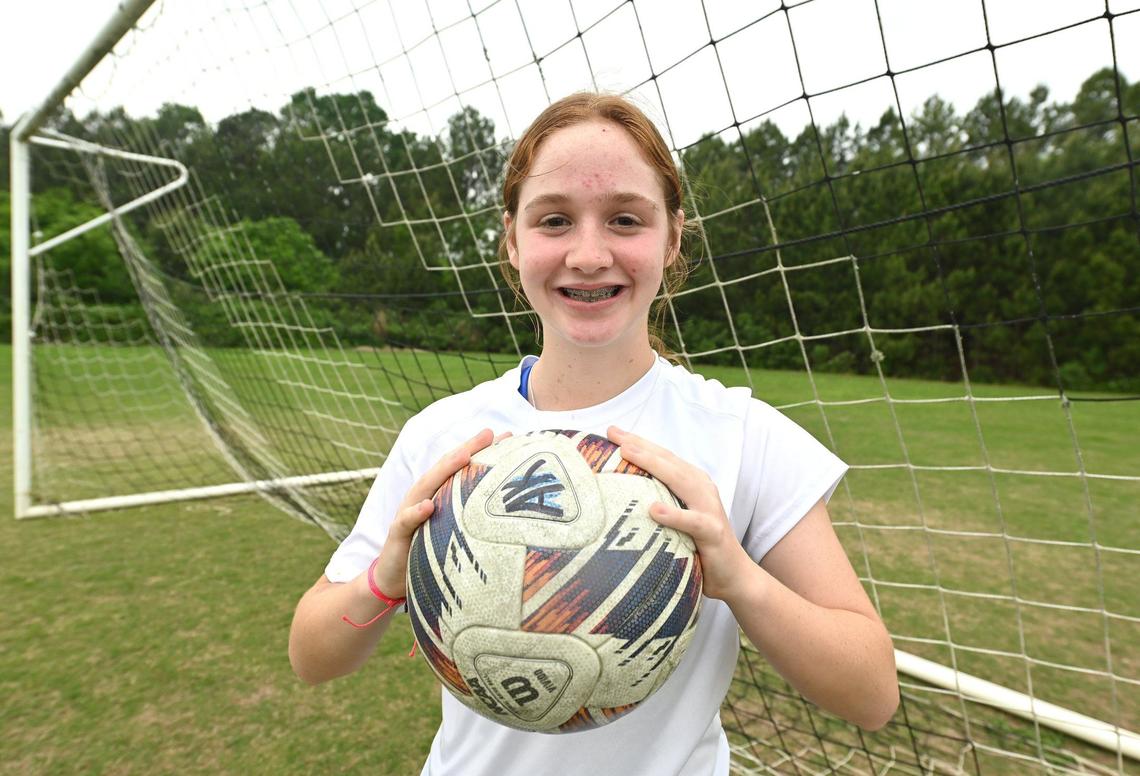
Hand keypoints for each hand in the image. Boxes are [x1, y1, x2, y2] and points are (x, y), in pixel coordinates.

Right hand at [370, 429, 503, 596]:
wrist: (393, 578)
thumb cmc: (428, 551)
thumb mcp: (452, 529)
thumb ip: (470, 515)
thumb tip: (506, 510)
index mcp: (437, 494)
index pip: (459, 467)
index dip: (480, 450)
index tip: (506, 435)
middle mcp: (422, 497)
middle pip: (444, 468)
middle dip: (466, 449)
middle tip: (488, 433)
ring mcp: (408, 513)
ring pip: (426, 486)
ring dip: (445, 470)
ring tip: (465, 455)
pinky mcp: (397, 534)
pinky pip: (406, 521)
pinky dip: (416, 512)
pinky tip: (428, 505)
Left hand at [607, 425, 753, 601]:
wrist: (735, 575)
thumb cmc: (699, 546)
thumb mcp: (677, 519)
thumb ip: (658, 502)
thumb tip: (620, 498)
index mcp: (692, 483)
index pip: (662, 458)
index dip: (639, 442)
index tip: (611, 431)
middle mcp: (701, 489)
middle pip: (668, 462)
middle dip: (641, 445)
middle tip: (614, 433)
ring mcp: (709, 509)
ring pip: (680, 481)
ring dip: (653, 465)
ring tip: (628, 452)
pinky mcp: (713, 532)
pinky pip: (693, 522)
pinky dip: (675, 515)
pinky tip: (654, 510)